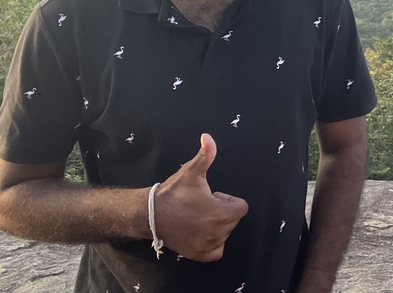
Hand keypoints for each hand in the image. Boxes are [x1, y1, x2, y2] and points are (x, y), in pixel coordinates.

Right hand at [153, 133, 248, 261]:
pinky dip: (214, 243)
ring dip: (217, 225)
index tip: (214, 196)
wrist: (151, 214)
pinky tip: (202, 232)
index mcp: (220, 213)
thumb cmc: (174, 193)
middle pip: (233, 220)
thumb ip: (205, 155)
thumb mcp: (191, 172)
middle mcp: (217, 232)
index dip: (229, 200)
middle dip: (222, 211)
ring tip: (199, 216)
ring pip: (224, 234)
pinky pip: (217, 251)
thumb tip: (208, 136)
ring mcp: (208, 246)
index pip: (241, 207)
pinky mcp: (199, 255)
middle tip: (204, 205)